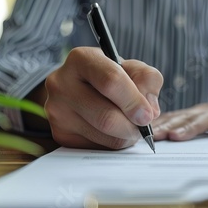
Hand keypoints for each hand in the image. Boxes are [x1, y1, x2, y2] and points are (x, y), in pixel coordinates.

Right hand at [41, 47, 162, 149]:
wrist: (80, 88)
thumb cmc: (110, 75)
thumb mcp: (132, 68)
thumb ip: (147, 80)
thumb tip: (149, 110)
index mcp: (81, 59)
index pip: (111, 81)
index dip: (134, 101)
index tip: (148, 115)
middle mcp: (62, 83)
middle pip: (106, 117)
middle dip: (132, 126)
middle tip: (144, 126)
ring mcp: (57, 111)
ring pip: (105, 137)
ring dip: (126, 136)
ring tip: (130, 125)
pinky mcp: (60, 134)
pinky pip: (97, 148)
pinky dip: (113, 143)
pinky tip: (114, 131)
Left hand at [153, 99, 207, 140]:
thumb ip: (192, 129)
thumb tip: (165, 139)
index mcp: (201, 112)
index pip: (176, 117)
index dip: (159, 125)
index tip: (141, 133)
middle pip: (188, 117)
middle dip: (169, 125)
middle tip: (153, 136)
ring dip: (192, 127)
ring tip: (177, 136)